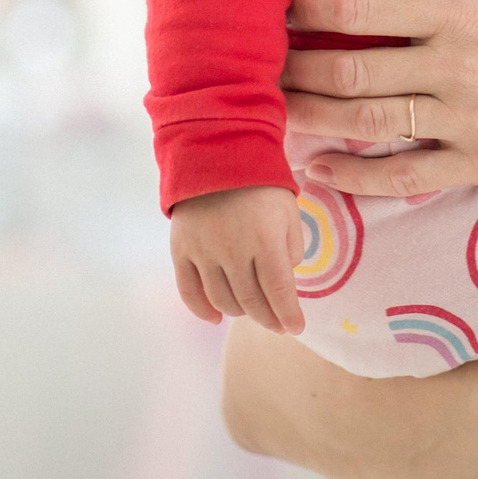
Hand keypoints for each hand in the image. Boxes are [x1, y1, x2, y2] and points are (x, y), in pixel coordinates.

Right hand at [169, 185, 307, 335]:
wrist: (217, 151)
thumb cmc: (261, 181)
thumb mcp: (289, 210)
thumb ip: (292, 248)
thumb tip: (284, 281)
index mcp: (265, 239)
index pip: (279, 291)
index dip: (289, 314)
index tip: (296, 327)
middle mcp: (233, 250)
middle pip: (251, 301)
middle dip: (268, 318)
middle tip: (277, 324)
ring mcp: (204, 251)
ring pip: (222, 300)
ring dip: (240, 312)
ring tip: (252, 311)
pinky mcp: (181, 249)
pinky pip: (188, 290)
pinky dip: (202, 310)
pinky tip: (215, 318)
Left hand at [278, 0, 477, 197]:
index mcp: (468, 8)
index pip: (362, 5)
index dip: (306, 4)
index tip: (272, 1)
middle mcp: (458, 67)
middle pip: (350, 68)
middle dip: (290, 63)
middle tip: (248, 60)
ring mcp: (468, 123)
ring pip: (365, 123)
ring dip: (306, 115)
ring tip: (264, 108)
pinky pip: (404, 177)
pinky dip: (353, 177)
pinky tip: (316, 169)